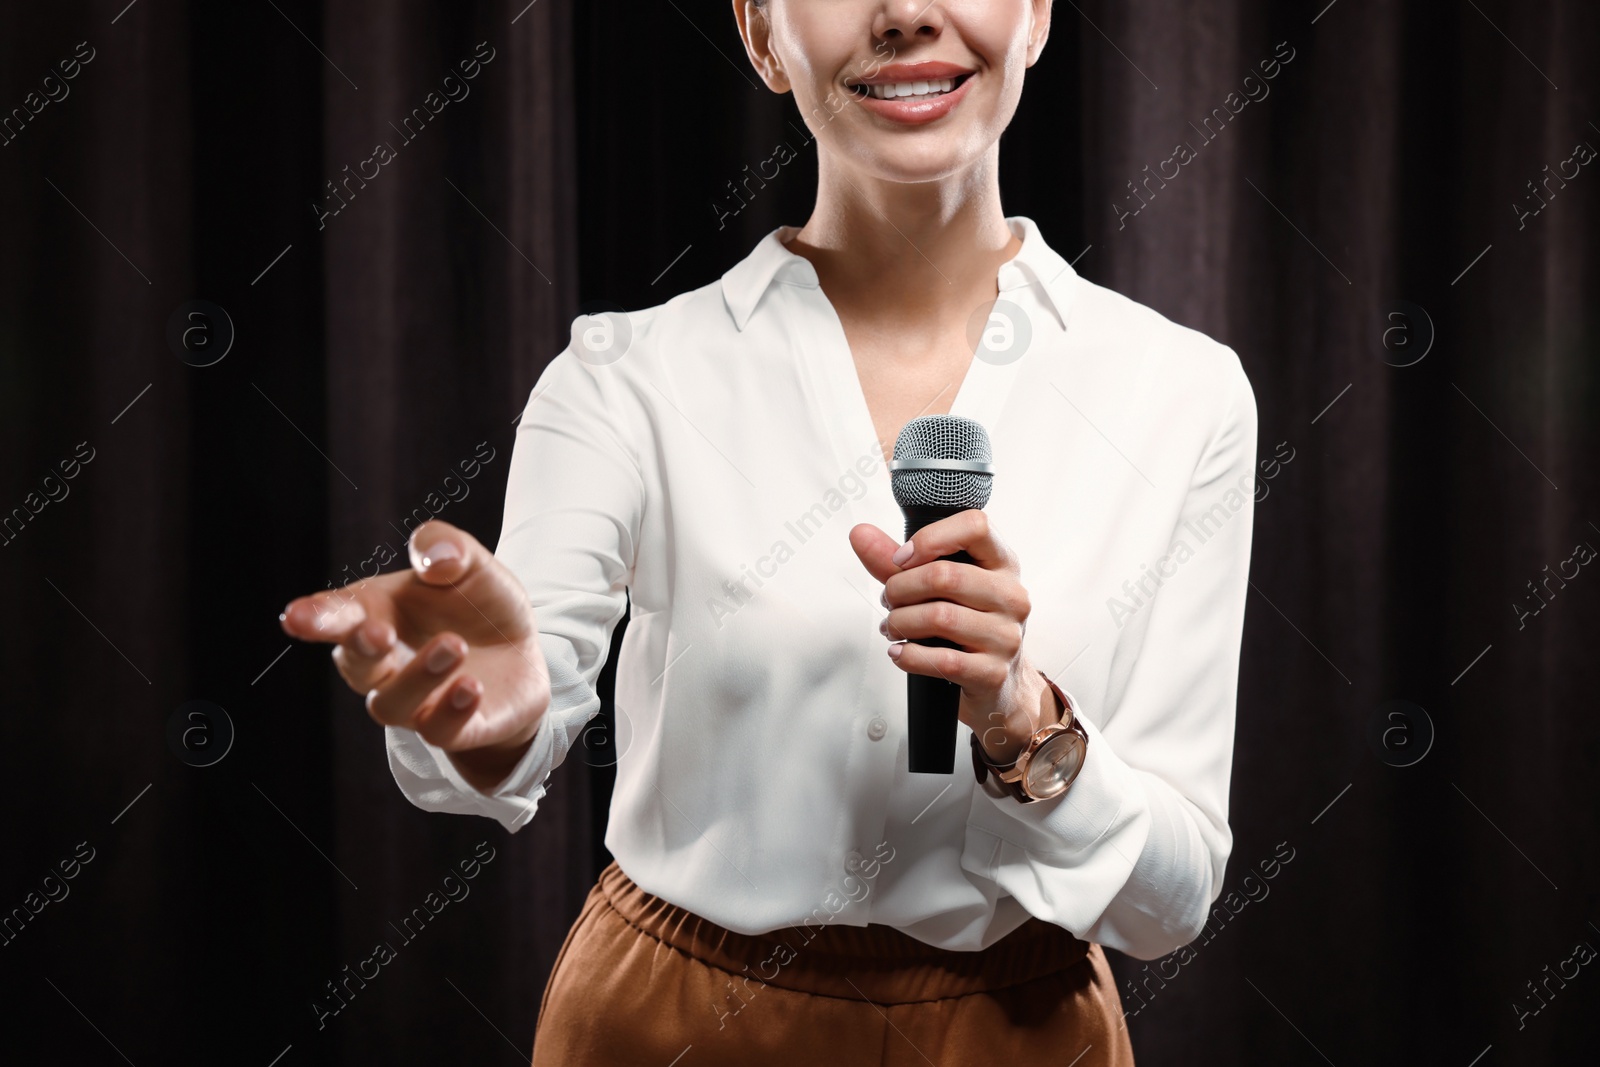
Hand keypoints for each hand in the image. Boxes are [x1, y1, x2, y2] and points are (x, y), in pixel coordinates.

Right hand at [278, 519, 550, 791]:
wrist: (524, 652)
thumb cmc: (481, 604)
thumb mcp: (472, 564)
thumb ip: (447, 547)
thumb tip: (431, 557)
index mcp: (378, 612)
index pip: (338, 615)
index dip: (315, 617)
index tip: (295, 616)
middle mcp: (385, 663)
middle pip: (355, 664)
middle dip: (361, 649)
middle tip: (377, 631)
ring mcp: (415, 700)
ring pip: (390, 704)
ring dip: (418, 676)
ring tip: (454, 646)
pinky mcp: (453, 727)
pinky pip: (439, 731)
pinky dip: (452, 710)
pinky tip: (471, 687)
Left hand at [849, 511, 1059, 765]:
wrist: (997, 683)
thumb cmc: (963, 623)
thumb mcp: (935, 586)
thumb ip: (895, 560)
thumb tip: (859, 533)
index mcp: (1002, 563)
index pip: (976, 526)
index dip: (931, 538)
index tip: (902, 558)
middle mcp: (1011, 596)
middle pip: (946, 575)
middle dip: (901, 587)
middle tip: (888, 599)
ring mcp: (1006, 636)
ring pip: (940, 617)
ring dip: (901, 622)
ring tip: (892, 626)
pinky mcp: (993, 673)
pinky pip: (942, 660)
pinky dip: (909, 655)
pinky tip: (899, 652)